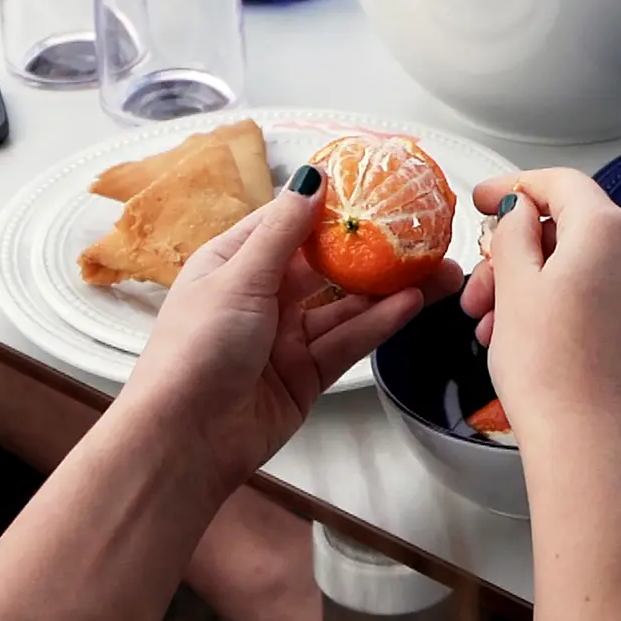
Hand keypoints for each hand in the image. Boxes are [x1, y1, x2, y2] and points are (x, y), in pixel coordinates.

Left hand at [119, 167, 463, 491]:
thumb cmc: (194, 351)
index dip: (331, 206)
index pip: (289, 223)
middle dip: (372, 251)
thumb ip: (282, 232)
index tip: (376, 188)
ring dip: (389, 289)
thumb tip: (311, 179)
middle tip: (421, 235)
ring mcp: (284, 338)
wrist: (184, 440)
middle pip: (325, 266)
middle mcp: (259, 297)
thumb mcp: (238, 278)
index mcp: (232, 263)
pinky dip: (378, 323)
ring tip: (436, 270)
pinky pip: (347, 342)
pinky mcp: (304, 376)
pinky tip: (411, 304)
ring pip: (345, 306)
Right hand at [460, 168, 620, 457]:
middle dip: (513, 254)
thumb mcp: (515, 287)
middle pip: (566, 230)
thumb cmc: (549, 368)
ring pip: (576, 269)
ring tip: (489, 327)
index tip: (481, 199)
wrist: (591, 445)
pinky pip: (593, 299)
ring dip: (527, 286)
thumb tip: (518, 208)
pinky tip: (520, 339)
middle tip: (476, 288)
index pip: (560, 184)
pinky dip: (554, 306)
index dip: (514, 185)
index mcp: (607, 231)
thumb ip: (514, 233)